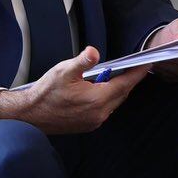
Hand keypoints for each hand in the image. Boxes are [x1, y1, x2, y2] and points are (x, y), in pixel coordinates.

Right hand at [0, 47, 146, 134]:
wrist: (30, 115)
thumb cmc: (45, 93)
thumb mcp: (63, 71)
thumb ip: (82, 61)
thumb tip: (93, 52)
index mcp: (97, 99)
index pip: (125, 84)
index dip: (137, 73)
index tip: (147, 64)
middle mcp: (99, 113)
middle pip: (122, 93)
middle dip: (128, 80)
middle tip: (132, 67)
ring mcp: (95, 121)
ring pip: (115, 102)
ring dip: (117, 89)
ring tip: (115, 76)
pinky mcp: (89, 125)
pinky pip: (106, 109)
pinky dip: (108, 98)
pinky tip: (101, 90)